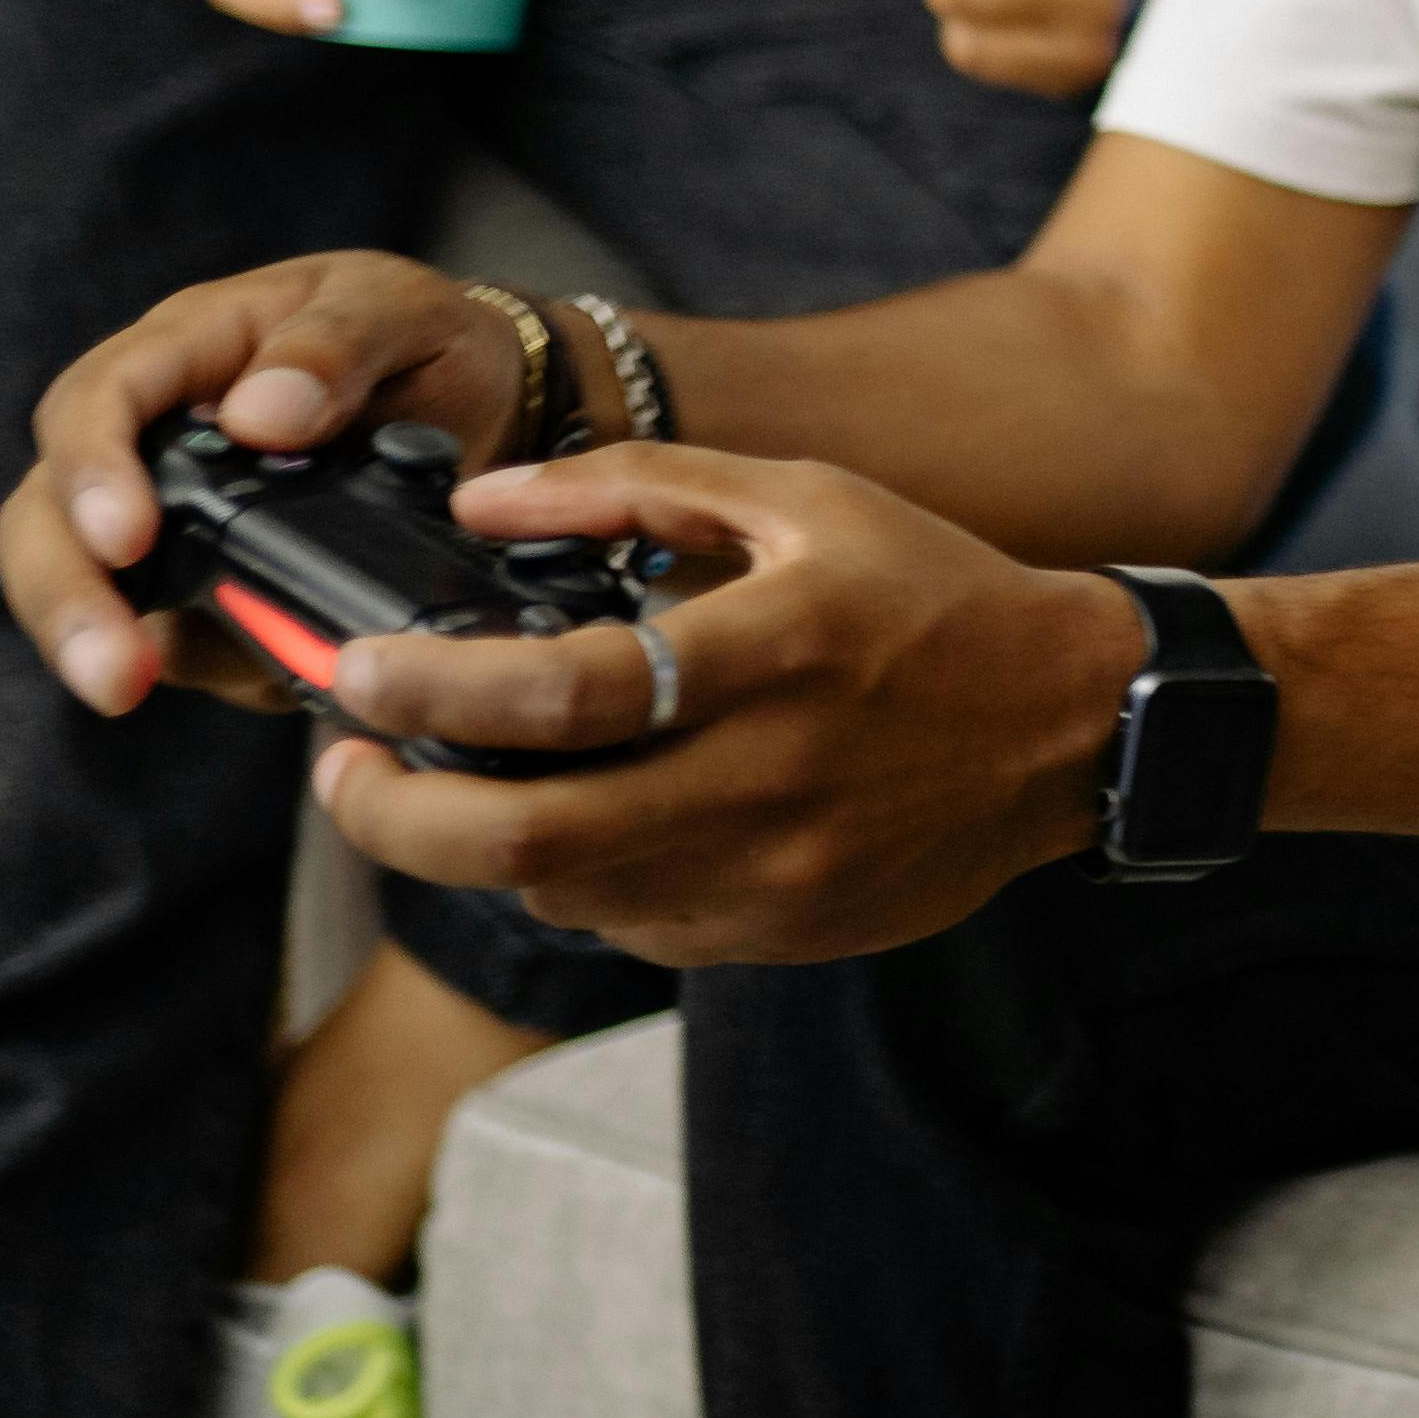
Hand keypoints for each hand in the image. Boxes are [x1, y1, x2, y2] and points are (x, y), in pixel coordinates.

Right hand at [0, 250, 530, 718]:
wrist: (481, 396)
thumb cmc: (420, 336)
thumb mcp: (398, 308)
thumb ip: (334, 346)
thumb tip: (259, 418)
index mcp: (185, 352)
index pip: (98, 402)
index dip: (94, 471)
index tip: (128, 539)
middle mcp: (151, 439)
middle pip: (48, 515)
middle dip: (66, 595)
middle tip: (109, 669)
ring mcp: (169, 521)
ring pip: (87, 590)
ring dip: (107, 647)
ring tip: (135, 689)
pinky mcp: (206, 589)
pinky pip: (181, 642)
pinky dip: (218, 665)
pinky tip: (274, 673)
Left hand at [304, 446, 1146, 964]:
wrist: (1076, 725)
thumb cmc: (936, 596)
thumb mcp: (808, 498)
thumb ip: (639, 484)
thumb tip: (484, 500)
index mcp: (774, 650)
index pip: (559, 692)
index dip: (429, 690)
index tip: (356, 670)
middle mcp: (768, 775)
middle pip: (523, 835)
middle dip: (392, 813)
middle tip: (342, 769)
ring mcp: (772, 872)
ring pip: (561, 890)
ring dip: (476, 845)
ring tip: (448, 783)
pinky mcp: (779, 933)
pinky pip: (629, 926)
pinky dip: (573, 878)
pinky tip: (580, 820)